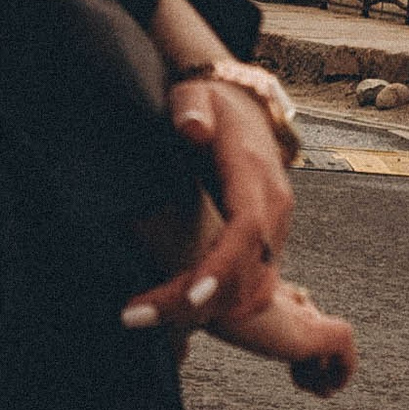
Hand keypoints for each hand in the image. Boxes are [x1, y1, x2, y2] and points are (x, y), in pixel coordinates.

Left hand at [122, 70, 296, 336]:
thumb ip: (192, 108)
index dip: (219, 270)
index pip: (245, 232)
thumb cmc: (211, 101)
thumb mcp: (195, 93)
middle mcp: (274, 209)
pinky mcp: (266, 242)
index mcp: (255, 176)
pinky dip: (214, 305)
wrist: (242, 102)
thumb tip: (194, 128)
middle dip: (194, 306)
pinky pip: (247, 286)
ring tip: (141, 316)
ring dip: (202, 312)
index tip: (184, 299)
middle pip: (246, 277)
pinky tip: (168, 308)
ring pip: (250, 292)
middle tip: (133, 315)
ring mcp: (274, 229)